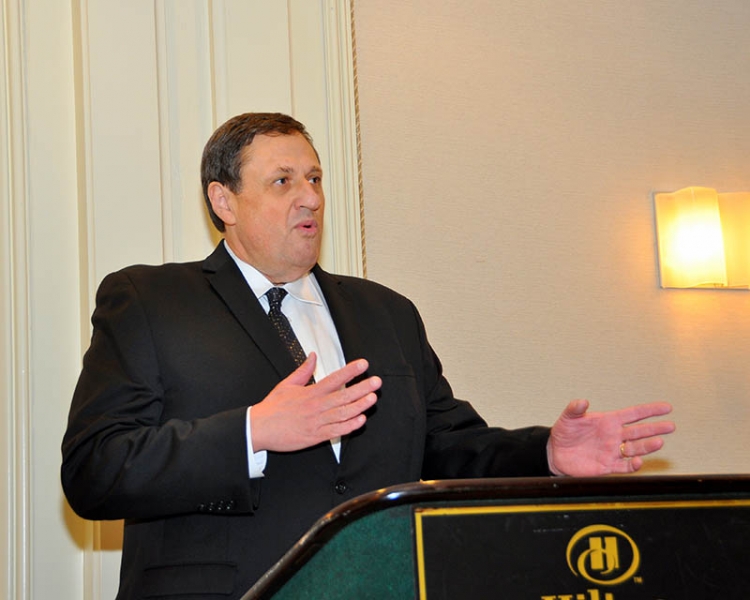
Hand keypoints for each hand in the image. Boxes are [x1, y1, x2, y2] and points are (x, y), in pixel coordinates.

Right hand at [250, 353, 380, 452]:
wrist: (259, 429)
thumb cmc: (273, 408)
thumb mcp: (287, 384)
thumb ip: (303, 370)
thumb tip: (313, 356)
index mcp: (310, 393)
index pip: (335, 379)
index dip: (350, 371)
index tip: (363, 365)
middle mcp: (316, 406)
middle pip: (344, 396)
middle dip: (362, 388)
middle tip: (376, 382)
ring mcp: (317, 422)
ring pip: (343, 414)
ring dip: (360, 406)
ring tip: (372, 399)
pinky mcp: (316, 436)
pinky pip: (337, 431)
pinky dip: (349, 426)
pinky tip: (360, 420)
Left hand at [547, 399, 674, 475]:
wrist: (556, 453)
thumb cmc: (564, 432)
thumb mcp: (568, 417)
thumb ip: (575, 409)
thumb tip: (582, 401)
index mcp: (608, 421)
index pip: (633, 414)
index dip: (650, 410)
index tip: (666, 408)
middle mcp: (614, 436)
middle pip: (640, 432)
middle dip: (655, 429)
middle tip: (670, 426)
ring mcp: (613, 451)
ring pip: (635, 449)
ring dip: (647, 446)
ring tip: (659, 442)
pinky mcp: (608, 466)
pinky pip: (624, 467)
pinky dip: (633, 465)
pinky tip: (638, 461)